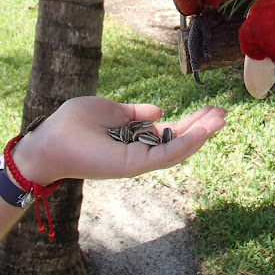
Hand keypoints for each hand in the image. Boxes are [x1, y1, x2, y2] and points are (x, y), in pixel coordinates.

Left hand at [10, 97, 226, 185]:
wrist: (51, 138)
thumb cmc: (74, 123)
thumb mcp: (111, 111)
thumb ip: (135, 113)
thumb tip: (158, 110)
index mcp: (135, 139)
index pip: (169, 132)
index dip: (191, 122)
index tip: (210, 109)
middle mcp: (139, 152)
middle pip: (178, 141)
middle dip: (202, 128)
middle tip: (224, 113)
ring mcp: (137, 160)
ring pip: (177, 150)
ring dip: (200, 134)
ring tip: (220, 119)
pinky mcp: (132, 165)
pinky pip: (164, 155)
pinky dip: (185, 144)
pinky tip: (201, 131)